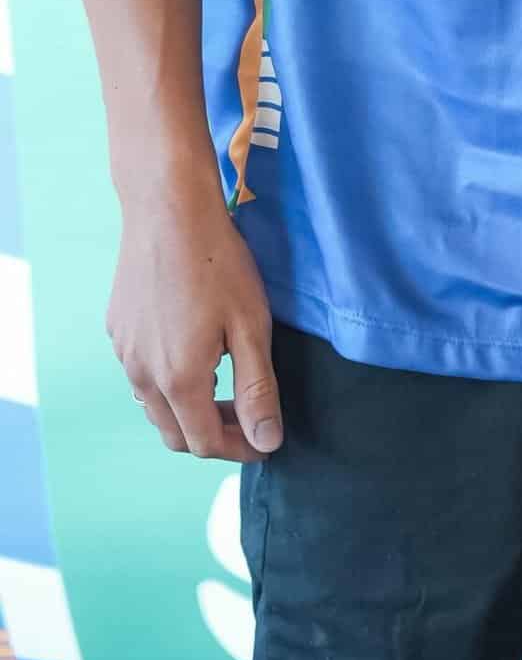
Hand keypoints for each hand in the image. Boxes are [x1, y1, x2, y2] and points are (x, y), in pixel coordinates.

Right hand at [108, 177, 281, 461]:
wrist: (167, 210)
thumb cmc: (217, 262)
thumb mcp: (251, 326)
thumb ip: (257, 388)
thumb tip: (266, 441)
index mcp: (179, 380)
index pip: (205, 444)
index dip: (239, 450)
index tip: (265, 440)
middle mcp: (142, 375)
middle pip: (175, 434)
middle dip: (214, 436)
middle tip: (248, 418)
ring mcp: (124, 353)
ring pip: (154, 406)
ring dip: (189, 411)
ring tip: (224, 387)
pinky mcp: (117, 330)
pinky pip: (141, 374)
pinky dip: (168, 383)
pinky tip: (193, 352)